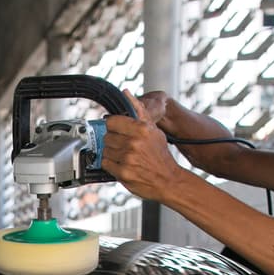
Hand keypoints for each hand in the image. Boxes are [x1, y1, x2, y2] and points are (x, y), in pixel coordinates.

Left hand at [103, 89, 183, 203]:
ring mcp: (127, 158)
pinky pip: (105, 164)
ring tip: (124, 157)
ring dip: (111, 154)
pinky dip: (111, 165)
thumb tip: (126, 93)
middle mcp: (134, 142)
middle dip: (113, 142)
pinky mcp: (123, 172)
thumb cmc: (160, 155)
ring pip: (105, 150)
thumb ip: (139, 111)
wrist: (168, 180)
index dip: (113, 127)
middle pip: (107, 137)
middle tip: (124, 147)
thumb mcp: (154, 130)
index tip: (117, 131)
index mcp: (141, 129)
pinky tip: (122, 165)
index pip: (112, 122)